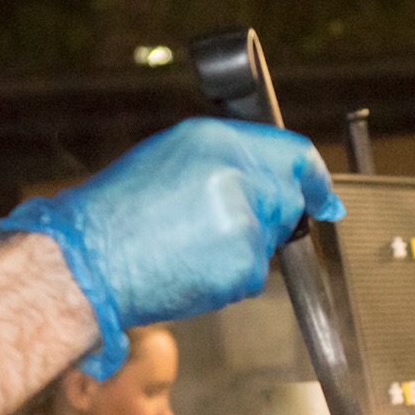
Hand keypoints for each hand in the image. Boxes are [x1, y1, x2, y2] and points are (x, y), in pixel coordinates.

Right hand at [0, 119, 342, 379]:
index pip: (291, 153)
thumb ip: (226, 160)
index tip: (325, 194)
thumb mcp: (170, 157)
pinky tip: (191, 266)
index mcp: (217, 141)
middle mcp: (238, 176)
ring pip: (269, 240)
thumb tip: (269, 175)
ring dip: (242, 246)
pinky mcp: (244, 266)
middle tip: (222, 228)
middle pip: (286, 199)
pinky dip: (230, 274)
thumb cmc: (117, 212)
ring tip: (189, 245)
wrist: (89, 261)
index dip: (314, 176)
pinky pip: (253, 272)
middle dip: (266, 215)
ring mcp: (245, 223)